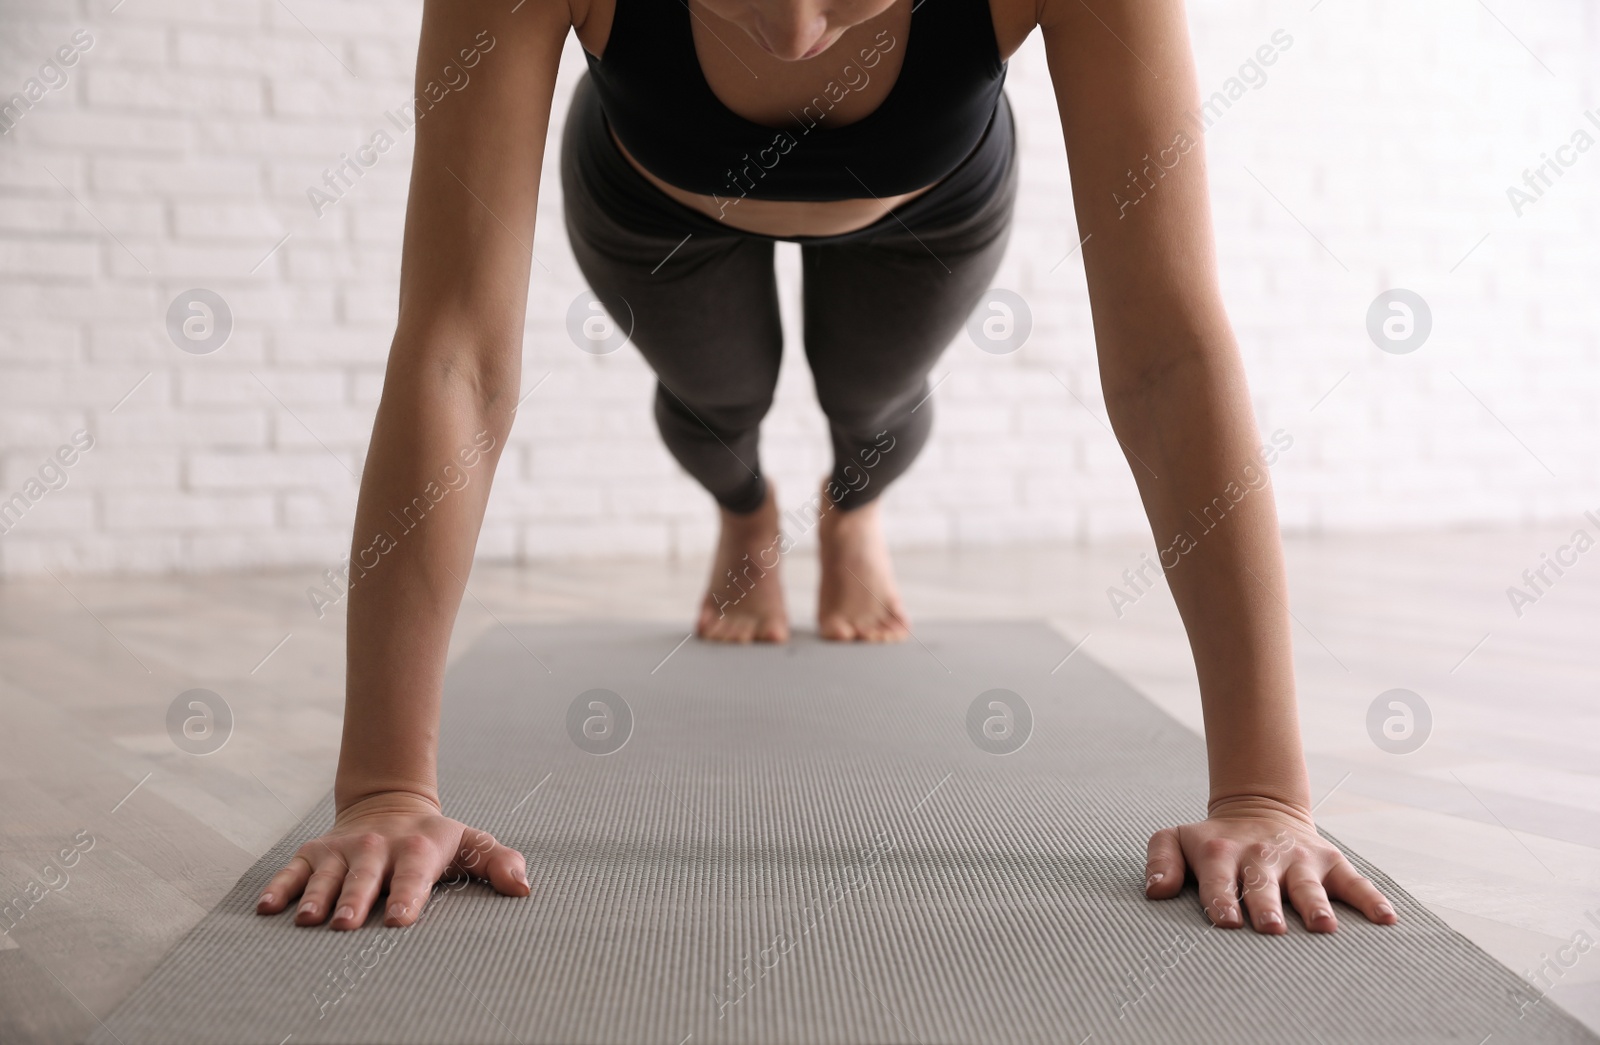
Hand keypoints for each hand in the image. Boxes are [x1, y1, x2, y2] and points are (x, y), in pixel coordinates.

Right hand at [255, 790, 529, 929]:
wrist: (390, 806)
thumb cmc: (434, 841)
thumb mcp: (471, 844)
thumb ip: (498, 863)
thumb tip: (524, 887)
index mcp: (417, 849)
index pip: (413, 874)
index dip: (407, 896)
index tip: (399, 921)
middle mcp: (377, 847)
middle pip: (365, 876)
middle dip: (355, 900)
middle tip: (344, 925)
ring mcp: (343, 849)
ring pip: (327, 875)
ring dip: (316, 896)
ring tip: (309, 920)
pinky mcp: (313, 853)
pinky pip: (292, 871)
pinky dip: (279, 887)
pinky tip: (268, 908)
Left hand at [1144, 803, 1397, 933]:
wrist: (1258, 810)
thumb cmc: (1213, 842)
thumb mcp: (1177, 839)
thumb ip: (1160, 861)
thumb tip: (1156, 891)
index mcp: (1221, 853)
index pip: (1218, 880)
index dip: (1221, 900)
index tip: (1227, 922)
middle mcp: (1260, 855)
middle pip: (1263, 885)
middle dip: (1267, 905)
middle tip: (1272, 928)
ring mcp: (1298, 858)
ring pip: (1307, 884)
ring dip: (1314, 903)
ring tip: (1322, 926)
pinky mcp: (1329, 861)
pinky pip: (1354, 881)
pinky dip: (1371, 899)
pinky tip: (1386, 920)